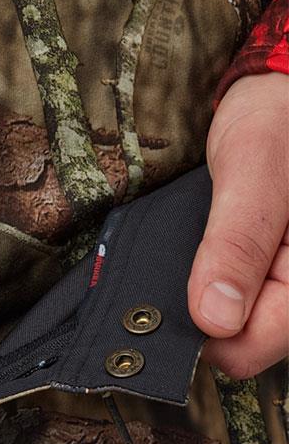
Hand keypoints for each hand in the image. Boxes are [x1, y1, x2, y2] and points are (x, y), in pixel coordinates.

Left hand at [188, 71, 288, 377]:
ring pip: (232, 321)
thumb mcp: (254, 173)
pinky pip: (230, 296)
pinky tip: (199, 252)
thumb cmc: (281, 121)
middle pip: (238, 340)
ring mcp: (285, 281)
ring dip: (202, 292)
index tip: (167, 296)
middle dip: (201, 308)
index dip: (202, 333)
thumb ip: (237, 244)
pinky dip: (207, 280)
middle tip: (179, 259)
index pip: (250, 348)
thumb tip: (216, 320)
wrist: (283, 95)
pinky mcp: (268, 271)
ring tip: (190, 248)